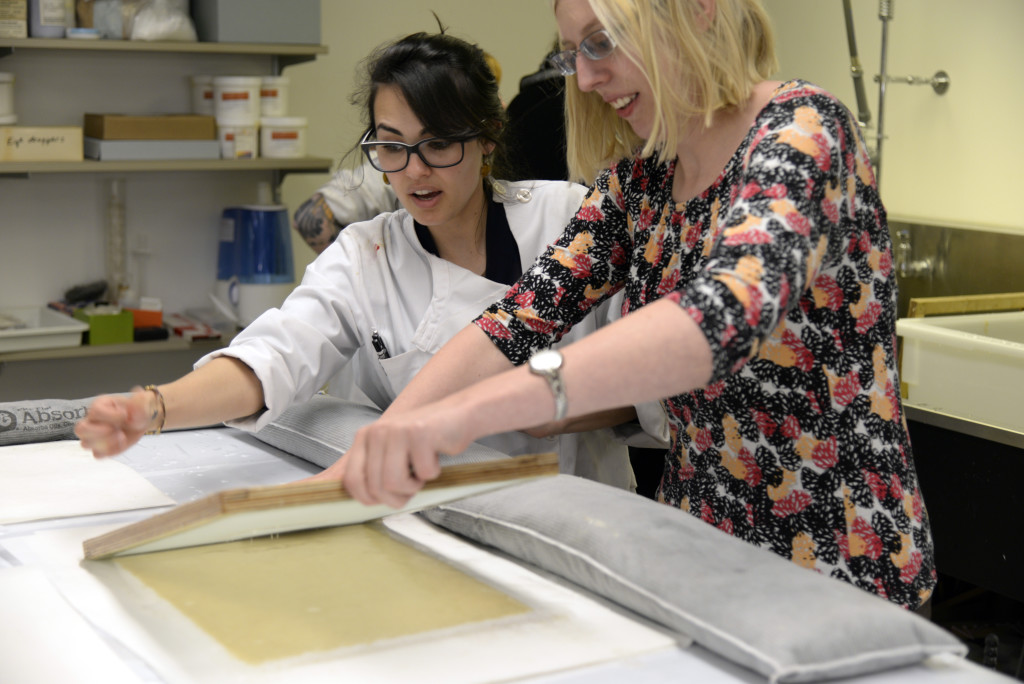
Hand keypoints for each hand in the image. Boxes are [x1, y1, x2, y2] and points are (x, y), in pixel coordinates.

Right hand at [74, 389, 157, 457]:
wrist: (142, 421)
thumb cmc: (138, 409)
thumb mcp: (143, 403)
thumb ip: (140, 400)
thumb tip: (137, 392)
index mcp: (100, 405)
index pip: (95, 411)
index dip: (111, 416)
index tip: (125, 415)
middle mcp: (92, 420)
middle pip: (80, 429)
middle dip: (99, 432)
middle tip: (117, 430)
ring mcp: (94, 436)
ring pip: (85, 444)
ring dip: (105, 444)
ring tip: (122, 437)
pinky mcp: (101, 448)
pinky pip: (97, 455)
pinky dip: (111, 452)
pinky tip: (122, 444)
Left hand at [337, 403, 470, 508]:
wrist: (460, 413)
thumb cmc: (427, 439)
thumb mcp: (392, 451)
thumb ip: (375, 469)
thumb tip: (364, 500)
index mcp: (365, 436)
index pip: (352, 480)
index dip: (368, 498)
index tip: (385, 499)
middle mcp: (377, 431)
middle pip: (376, 487)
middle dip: (397, 497)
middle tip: (412, 487)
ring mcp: (397, 431)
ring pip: (394, 483)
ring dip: (413, 487)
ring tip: (422, 472)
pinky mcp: (420, 433)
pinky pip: (424, 473)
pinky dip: (434, 472)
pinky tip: (436, 456)